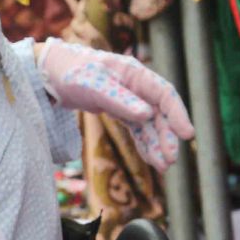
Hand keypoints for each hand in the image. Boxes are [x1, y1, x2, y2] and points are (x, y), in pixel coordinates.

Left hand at [38, 40, 194, 171]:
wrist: (52, 74)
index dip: (177, 115)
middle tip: (170, 160)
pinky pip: (138, 129)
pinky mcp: (120, 109)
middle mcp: (137, 86)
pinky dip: (144, 143)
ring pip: (150, 124)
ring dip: (157, 144)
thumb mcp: (96, 86)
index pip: (165, 95)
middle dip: (167, 137)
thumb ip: (121, 100)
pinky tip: (151, 159)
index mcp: (136, 74)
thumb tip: (147, 115)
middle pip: (160, 114)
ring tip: (164, 166)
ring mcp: (130, 98)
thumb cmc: (73, 73)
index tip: (187, 135)